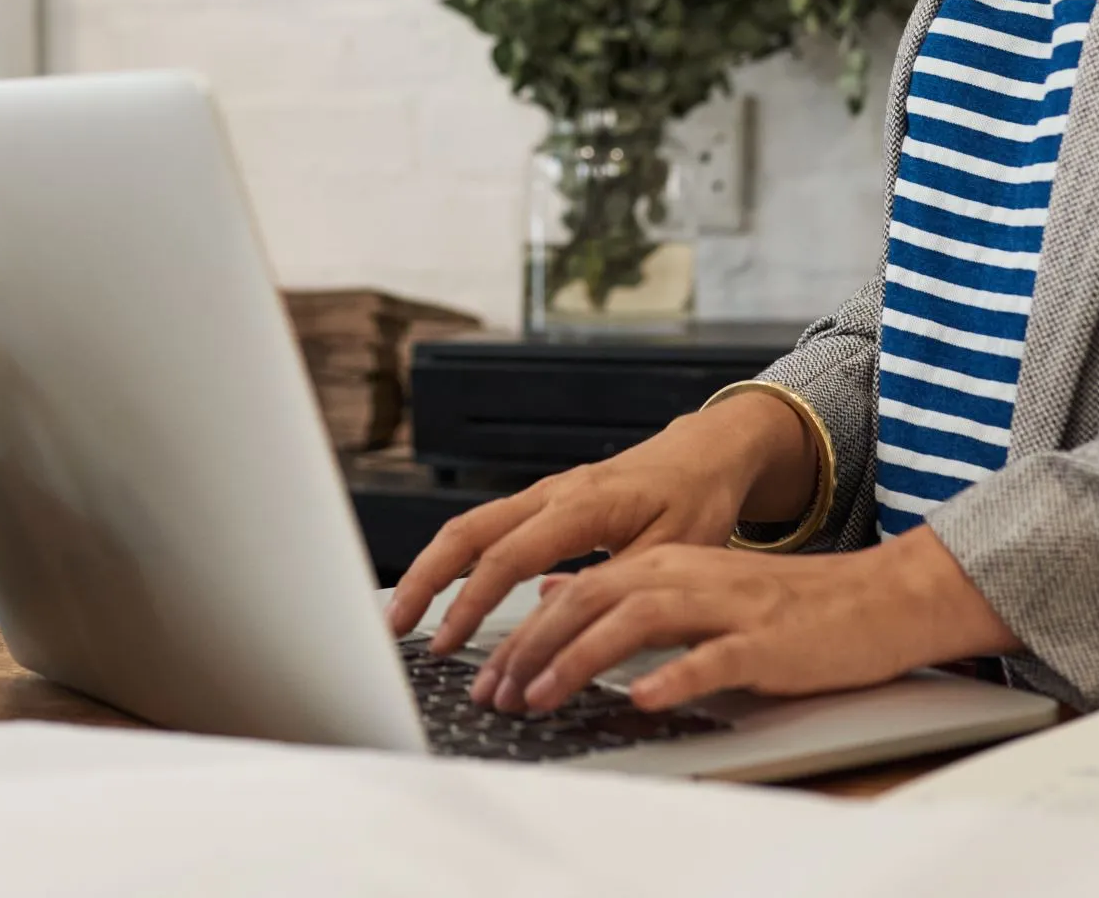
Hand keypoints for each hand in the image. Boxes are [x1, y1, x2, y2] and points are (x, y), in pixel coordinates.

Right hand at [384, 390, 816, 655]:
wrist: (703, 455)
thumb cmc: (695, 501)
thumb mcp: (674, 552)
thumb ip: (618, 586)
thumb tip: (562, 623)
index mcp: (582, 504)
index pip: (509, 556)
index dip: (472, 603)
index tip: (448, 643)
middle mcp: (552, 494)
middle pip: (467, 532)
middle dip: (425, 579)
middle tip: (396, 628)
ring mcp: (543, 495)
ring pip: (469, 527)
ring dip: (432, 570)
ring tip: (407, 618)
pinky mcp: (543, 505)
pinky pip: (487, 529)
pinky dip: (458, 561)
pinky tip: (445, 595)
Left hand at [471, 527, 1017, 713]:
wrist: (876, 598)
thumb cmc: (785, 606)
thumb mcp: (697, 586)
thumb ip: (629, 590)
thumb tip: (558, 592)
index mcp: (666, 564)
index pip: (575, 591)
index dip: (525, 632)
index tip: (492, 675)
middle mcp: (687, 575)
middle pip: (591, 600)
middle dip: (533, 648)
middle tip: (498, 693)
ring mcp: (726, 606)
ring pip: (636, 621)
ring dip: (580, 660)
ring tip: (542, 698)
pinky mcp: (765, 640)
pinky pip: (712, 658)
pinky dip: (673, 678)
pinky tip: (642, 701)